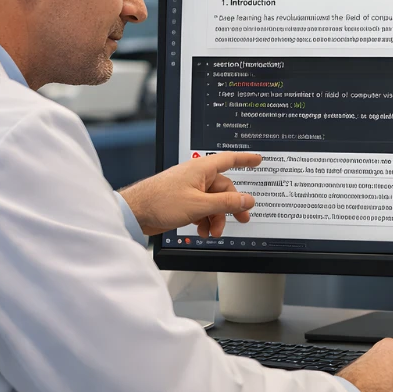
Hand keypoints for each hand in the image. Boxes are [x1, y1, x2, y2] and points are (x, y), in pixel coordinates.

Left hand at [119, 152, 260, 236]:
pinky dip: (205, 220)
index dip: (245, 159)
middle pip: (224, 189)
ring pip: (213, 202)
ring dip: (216, 218)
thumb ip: (226, 203)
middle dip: (230, 207)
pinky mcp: (183, 202)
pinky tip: (201, 231)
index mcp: (201, 169)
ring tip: (213, 232)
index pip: (229, 160)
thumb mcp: (199, 205)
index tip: (257, 160)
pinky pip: (202, 209)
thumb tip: (247, 200)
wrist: (135, 212)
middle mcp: (196, 177)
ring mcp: (189, 189)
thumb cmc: (160, 201)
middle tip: (241, 219)